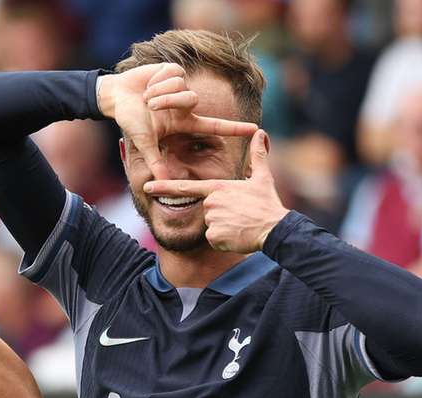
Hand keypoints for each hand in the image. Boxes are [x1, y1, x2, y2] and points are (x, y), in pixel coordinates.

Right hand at [99, 63, 258, 179]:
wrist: (116, 98)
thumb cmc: (130, 120)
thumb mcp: (144, 142)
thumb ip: (156, 161)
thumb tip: (162, 183)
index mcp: (182, 121)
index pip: (213, 125)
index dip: (234, 128)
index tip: (255, 130)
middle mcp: (185, 104)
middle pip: (191, 100)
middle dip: (169, 101)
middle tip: (150, 106)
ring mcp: (180, 86)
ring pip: (181, 86)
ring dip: (160, 91)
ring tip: (146, 96)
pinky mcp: (172, 71)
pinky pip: (173, 73)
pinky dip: (157, 79)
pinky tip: (148, 82)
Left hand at [143, 129, 289, 252]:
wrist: (275, 228)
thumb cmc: (267, 204)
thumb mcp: (262, 178)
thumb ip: (258, 155)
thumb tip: (260, 133)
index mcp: (217, 188)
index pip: (186, 187)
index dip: (164, 187)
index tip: (146, 186)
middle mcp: (210, 202)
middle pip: (206, 210)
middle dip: (221, 214)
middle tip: (239, 215)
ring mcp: (211, 219)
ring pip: (210, 225)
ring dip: (224, 227)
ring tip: (240, 224)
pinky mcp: (213, 235)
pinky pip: (214, 239)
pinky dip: (224, 240)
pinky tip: (237, 235)